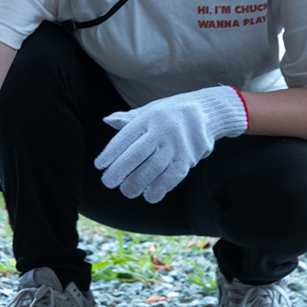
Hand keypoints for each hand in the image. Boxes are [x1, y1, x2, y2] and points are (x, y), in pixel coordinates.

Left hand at [95, 86, 247, 202]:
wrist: (206, 111)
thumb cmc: (169, 113)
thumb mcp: (149, 110)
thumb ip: (128, 118)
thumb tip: (107, 120)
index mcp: (149, 117)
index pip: (126, 137)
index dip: (111, 152)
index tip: (99, 166)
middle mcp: (163, 130)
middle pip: (138, 154)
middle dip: (121, 170)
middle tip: (108, 183)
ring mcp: (177, 144)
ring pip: (155, 167)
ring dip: (139, 182)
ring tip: (127, 192)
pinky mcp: (189, 157)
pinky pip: (173, 175)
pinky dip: (161, 187)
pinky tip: (149, 196)